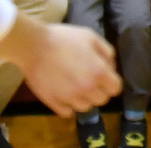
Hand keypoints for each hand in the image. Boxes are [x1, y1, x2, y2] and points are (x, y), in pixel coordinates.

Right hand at [0, 17, 120, 118]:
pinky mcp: (52, 103)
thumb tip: (111, 68)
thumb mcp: (92, 37)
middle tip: (89, 79)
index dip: (112, 82)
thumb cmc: (64, 38)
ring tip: (75, 86)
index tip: (105, 77)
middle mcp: (86, 89)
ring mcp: (69, 98)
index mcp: (98, 72)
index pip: (115, 89)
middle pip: (101, 100)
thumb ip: (107, 53)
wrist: (34, 46)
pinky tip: (64, 93)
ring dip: (84, 98)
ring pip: (85, 107)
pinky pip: (67, 112)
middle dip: (99, 90)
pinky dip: (68, 105)